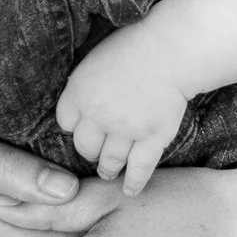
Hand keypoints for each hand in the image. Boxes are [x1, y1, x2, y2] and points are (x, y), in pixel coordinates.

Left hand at [54, 26, 192, 197]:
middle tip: (95, 154)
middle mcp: (98, 115)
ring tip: (109, 172)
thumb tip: (77, 102)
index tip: (83, 128)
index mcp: (80, 93)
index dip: (75, 126)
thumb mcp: (94, 59)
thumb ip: (82, 85)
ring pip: (110, 161)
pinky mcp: (152, 138)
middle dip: (90, 151)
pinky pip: (139, 168)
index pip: (66, 122)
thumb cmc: (134, 46)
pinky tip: (129, 190)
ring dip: (108, 169)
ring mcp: (126, 130)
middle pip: (85, 146)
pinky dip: (134, 182)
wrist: (170, 49)